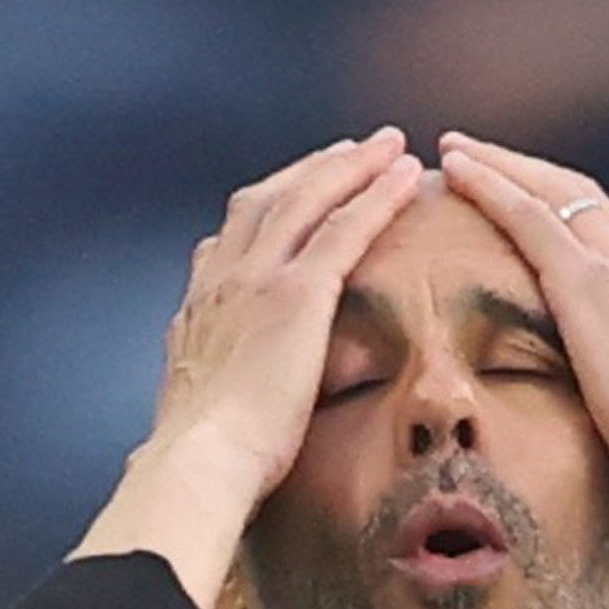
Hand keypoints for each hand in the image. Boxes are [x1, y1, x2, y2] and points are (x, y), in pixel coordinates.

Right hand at [149, 127, 424, 512]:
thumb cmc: (205, 462)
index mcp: (201, 309)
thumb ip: (219, 399)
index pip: (232, 240)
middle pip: (268, 200)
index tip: (294, 195)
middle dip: (310, 170)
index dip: (266, 209)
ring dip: (351, 166)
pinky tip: (407, 175)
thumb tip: (226, 423)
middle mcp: (223, 279)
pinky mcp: (298, 293)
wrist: (201, 461)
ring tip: (388, 145)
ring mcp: (258, 279)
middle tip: (348, 151)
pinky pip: (345, 227)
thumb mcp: (201, 417)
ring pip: (309, 199)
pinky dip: (377, 193)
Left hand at [439, 132, 608, 519]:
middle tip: (476, 154)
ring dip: (500, 165)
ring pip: (552, 192)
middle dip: (527, 170)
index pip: (605, 232)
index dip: (561, 209)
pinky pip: (530, 217)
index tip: (525, 200)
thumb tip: (606, 412)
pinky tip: (456, 170)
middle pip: (579, 195)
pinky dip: (491, 185)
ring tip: (455, 152)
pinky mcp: (590, 286)